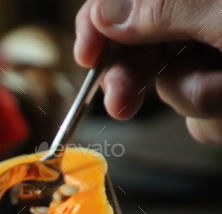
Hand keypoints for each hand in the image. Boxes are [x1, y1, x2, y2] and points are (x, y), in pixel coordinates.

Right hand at [75, 0, 221, 143]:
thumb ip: (164, 7)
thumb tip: (105, 12)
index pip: (125, 0)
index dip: (97, 24)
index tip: (86, 56)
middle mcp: (200, 22)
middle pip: (140, 48)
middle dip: (131, 77)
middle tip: (119, 104)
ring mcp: (214, 58)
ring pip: (173, 86)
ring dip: (194, 97)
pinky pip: (198, 117)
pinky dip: (214, 119)